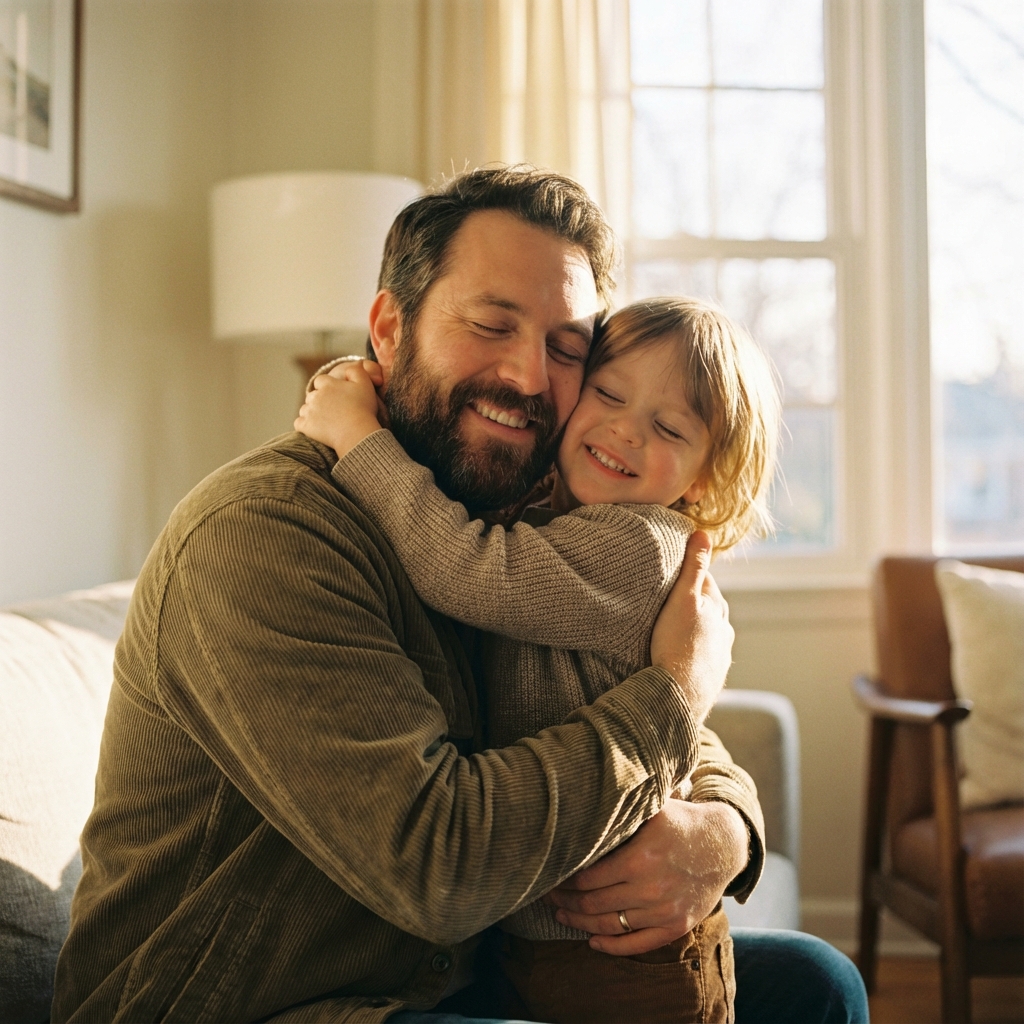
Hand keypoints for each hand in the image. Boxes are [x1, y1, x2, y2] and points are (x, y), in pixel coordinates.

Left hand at [294, 360, 384, 458]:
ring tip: (326, 421)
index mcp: (328, 384)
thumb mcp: (365, 384)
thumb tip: (351, 366)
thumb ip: (356, 371)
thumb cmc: (363, 409)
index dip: (328, 387)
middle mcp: (315, 395)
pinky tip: (317, 429)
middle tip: (333, 410)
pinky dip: (306, 426)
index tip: (336, 396)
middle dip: (319, 400)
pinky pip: (299, 423)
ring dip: (312, 413)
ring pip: (305, 409)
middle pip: (312, 395)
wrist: (357, 433)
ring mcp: (309, 411)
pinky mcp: (305, 426)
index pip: (321, 381)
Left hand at [545, 799, 748, 954]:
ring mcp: (664, 911)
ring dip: (581, 923)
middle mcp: (651, 888)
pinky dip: (611, 947)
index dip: (564, 881)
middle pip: (594, 903)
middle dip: (565, 902)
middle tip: (549, 897)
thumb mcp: (652, 807)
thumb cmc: (680, 821)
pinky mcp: (676, 926)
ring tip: (563, 915)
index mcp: (639, 857)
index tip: (550, 877)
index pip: (587, 877)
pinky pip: (637, 944)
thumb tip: (581, 805)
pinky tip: (592, 941)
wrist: (724, 845)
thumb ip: (620, 812)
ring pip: (611, 925)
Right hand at [650, 531, 732, 722]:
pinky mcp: (711, 676)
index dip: (686, 574)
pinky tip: (677, 654)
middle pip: (706, 607)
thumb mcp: (682, 599)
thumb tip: (704, 534)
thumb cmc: (677, 645)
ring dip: (691, 628)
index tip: (669, 573)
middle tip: (664, 600)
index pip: (704, 580)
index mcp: (718, 608)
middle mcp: (724, 630)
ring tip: (669, 629)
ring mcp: (720, 655)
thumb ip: (694, 567)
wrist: (679, 695)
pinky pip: (700, 656)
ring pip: (705, 632)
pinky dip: (690, 651)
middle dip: (690, 602)